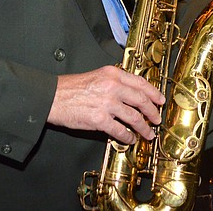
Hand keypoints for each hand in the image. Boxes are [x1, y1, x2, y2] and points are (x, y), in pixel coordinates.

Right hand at [48, 66, 165, 143]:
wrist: (52, 97)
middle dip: (153, 112)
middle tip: (157, 119)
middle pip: (141, 100)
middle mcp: (112, 87)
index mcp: (112, 74)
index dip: (154, 93)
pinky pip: (120, 131)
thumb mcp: (96, 76)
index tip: (160, 100)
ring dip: (144, 128)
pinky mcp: (99, 120)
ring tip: (148, 133)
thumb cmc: (71, 88)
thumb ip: (114, 82)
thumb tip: (131, 93)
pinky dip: (128, 137)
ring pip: (134, 117)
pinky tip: (130, 139)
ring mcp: (106, 104)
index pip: (141, 83)